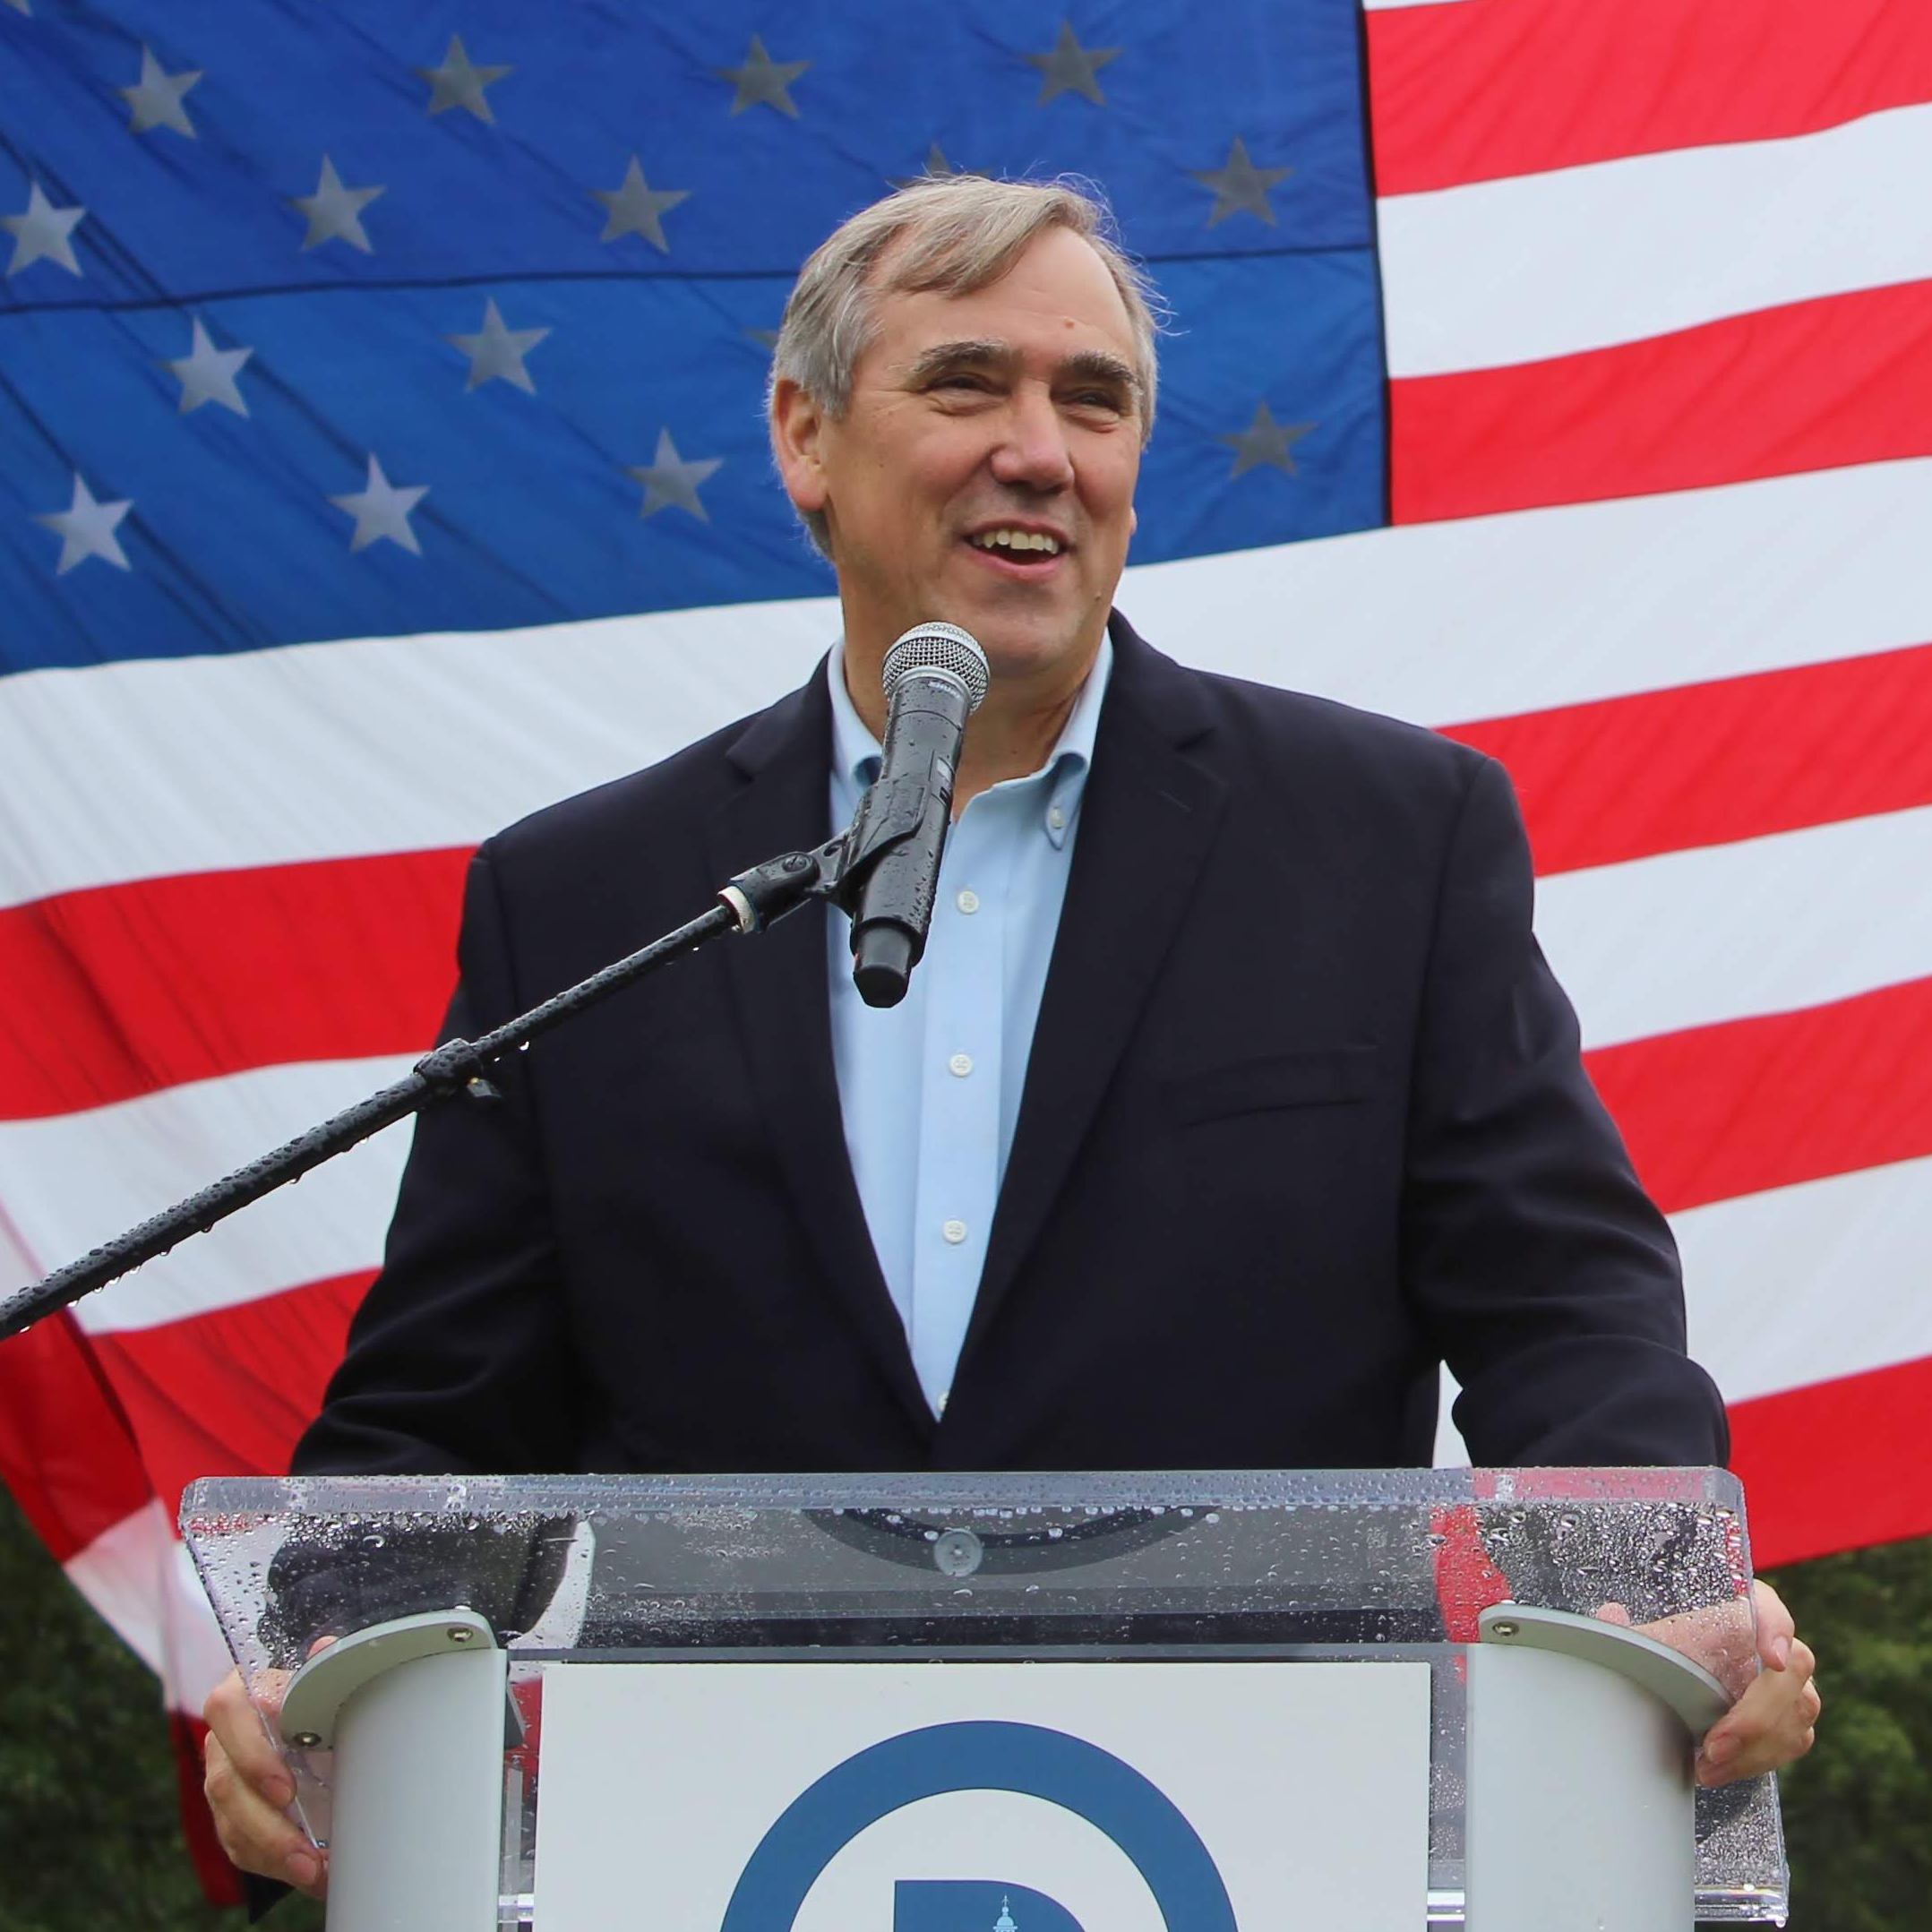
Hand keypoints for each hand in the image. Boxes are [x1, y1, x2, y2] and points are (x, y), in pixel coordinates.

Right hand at [202, 1659, 329, 1897]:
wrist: (309, 1725)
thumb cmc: (312, 1700)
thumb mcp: (318, 1685)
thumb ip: (320, 1671)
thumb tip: (327, 1649)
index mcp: (239, 1696)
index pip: (228, 1714)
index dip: (252, 1755)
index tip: (285, 1791)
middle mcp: (222, 1741)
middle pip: (227, 1786)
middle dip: (268, 1826)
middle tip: (305, 1852)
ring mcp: (222, 1781)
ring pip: (231, 1824)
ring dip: (274, 1853)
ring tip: (314, 1872)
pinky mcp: (229, 1816)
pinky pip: (240, 1846)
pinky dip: (273, 1864)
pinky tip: (306, 1875)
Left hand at [1594, 1578, 1818, 1784]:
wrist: (1678, 1688)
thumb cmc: (1664, 1656)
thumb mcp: (1643, 1645)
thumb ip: (1625, 1630)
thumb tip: (1611, 1613)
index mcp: (1737, 1614)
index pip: (1769, 1605)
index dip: (1777, 1626)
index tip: (1769, 1657)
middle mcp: (1771, 1645)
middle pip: (1792, 1671)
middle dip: (1756, 1715)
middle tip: (1714, 1744)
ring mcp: (1789, 1684)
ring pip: (1797, 1713)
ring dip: (1754, 1747)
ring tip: (1707, 1766)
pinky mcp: (1793, 1720)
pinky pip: (1793, 1742)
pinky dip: (1757, 1761)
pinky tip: (1719, 1771)